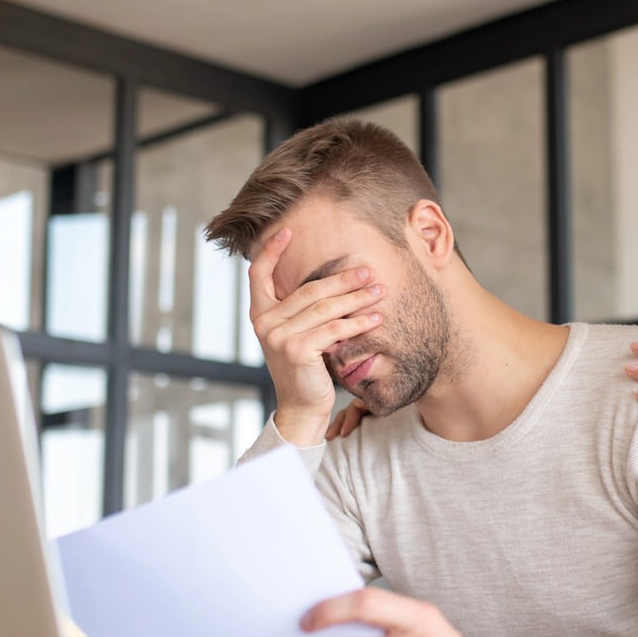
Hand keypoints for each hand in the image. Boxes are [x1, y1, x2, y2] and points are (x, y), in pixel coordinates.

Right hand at [248, 228, 384, 445]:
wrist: (302, 407)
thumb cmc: (305, 368)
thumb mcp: (295, 334)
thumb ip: (300, 309)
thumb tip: (330, 279)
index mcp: (259, 314)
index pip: (258, 274)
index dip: (272, 250)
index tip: (289, 229)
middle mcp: (264, 323)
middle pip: (308, 289)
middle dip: (341, 278)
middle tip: (367, 271)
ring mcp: (278, 336)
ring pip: (324, 308)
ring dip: (356, 298)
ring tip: (379, 291)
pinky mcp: (297, 350)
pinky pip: (334, 329)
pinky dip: (358, 322)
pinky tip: (377, 318)